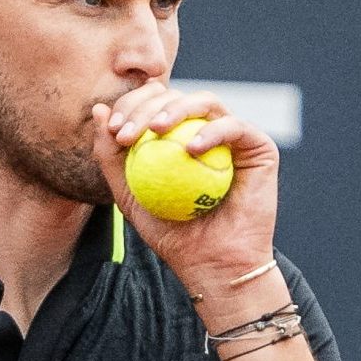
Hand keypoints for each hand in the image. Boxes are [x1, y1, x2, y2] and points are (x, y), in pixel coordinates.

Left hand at [91, 83, 279, 288]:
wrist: (215, 264)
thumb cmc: (173, 234)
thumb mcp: (129, 196)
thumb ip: (111, 155)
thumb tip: (100, 109)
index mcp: (180, 135)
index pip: (154, 105)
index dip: (131, 107)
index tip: (114, 132)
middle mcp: (208, 131)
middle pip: (177, 97)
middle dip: (146, 105)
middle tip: (128, 132)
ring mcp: (235, 138)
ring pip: (206, 102)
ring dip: (176, 108)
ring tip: (156, 130)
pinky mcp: (260, 148)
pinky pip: (235, 127)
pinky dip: (211, 132)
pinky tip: (191, 148)